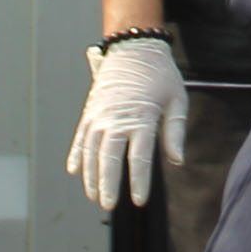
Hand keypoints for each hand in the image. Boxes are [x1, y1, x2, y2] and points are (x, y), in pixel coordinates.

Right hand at [71, 34, 189, 211]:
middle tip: (109, 206)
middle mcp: (117, 118)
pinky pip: (79, 137)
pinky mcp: (90, 110)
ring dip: (91, 176)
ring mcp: (100, 114)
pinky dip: (76, 154)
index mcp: (142, 117)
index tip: (139, 201)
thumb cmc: (161, 74)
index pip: (140, 157)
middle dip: (108, 184)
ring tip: (94, 196)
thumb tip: (177, 161)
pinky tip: (73, 171)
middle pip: (109, 158)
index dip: (140, 181)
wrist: (134, 46)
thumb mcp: (177, 99)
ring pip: (91, 151)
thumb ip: (175, 131)